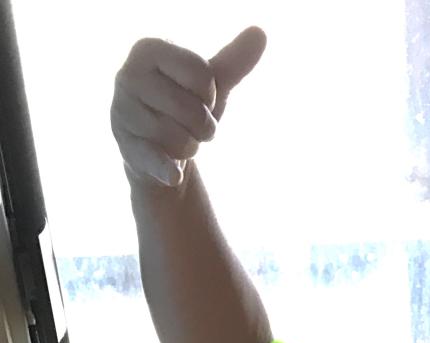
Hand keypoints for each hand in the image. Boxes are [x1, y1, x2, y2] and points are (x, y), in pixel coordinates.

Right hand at [111, 27, 266, 188]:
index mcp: (149, 49)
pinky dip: (169, 169)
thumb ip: (234, 60)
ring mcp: (122, 112)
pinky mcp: (125, 146)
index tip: (200, 99)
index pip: (201, 75)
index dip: (210, 96)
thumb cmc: (182, 106)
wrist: (157, 148)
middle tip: (192, 127)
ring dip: (189, 147)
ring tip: (177, 140)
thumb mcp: (209, 84)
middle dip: (203, 127)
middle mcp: (127, 75)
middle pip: (191, 110)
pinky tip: (175, 175)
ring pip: (178, 138)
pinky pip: (154, 158)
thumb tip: (260, 33)